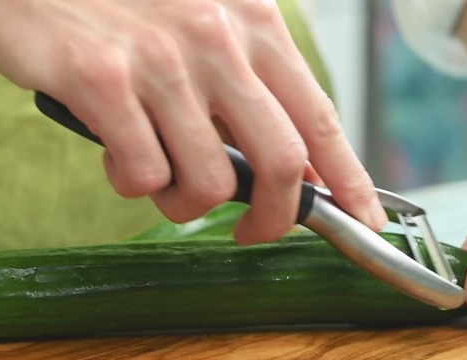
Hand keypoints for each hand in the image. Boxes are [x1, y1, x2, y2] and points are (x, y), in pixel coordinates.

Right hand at [0, 0, 386, 243]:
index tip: (363, 217)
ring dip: (182, 201)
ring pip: (207, 184)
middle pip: (278, 164)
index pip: (318, 115)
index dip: (348, 176)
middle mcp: (215, 39)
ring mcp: (160, 63)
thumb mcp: (197, 20)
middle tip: (249, 230)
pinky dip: (131, 181)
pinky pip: (142, 176)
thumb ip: (241, 80)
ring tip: (156, 172)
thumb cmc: (113, 4)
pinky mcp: (103, 85)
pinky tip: (114, 150)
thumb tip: (280, 162)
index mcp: (251, 21)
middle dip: (273, 218)